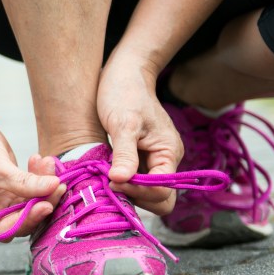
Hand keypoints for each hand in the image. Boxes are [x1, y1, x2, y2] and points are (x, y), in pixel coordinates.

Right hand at [0, 116, 63, 239]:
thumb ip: (24, 181)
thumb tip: (53, 186)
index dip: (24, 220)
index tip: (46, 205)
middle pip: (17, 222)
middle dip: (38, 203)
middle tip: (57, 186)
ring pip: (27, 209)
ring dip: (42, 190)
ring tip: (48, 166)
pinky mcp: (7, 196)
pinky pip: (28, 196)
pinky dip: (38, 182)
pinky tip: (42, 164)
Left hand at [96, 58, 183, 214]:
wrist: (124, 75)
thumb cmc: (124, 93)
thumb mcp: (123, 123)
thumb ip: (124, 153)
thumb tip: (121, 180)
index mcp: (168, 152)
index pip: (163, 191)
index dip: (139, 193)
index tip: (113, 182)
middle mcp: (165, 160)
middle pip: (160, 199)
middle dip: (136, 198)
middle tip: (109, 186)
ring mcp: (153, 161)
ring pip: (146, 193)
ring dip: (127, 192)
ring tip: (105, 179)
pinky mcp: (140, 159)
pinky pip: (135, 181)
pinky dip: (122, 183)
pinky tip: (105, 175)